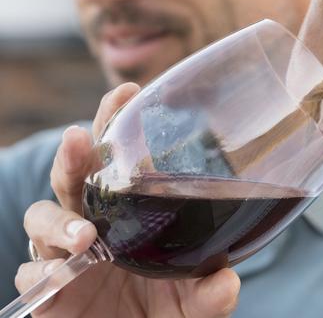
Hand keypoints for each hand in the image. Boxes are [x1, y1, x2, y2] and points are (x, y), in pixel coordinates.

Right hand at [16, 83, 240, 316]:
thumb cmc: (165, 311)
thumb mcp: (196, 302)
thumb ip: (210, 292)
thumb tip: (226, 282)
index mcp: (127, 212)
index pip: (115, 159)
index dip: (114, 123)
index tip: (129, 90)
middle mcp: (92, 223)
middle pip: (72, 175)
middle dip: (73, 153)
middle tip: (81, 138)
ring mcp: (65, 254)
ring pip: (41, 217)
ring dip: (59, 220)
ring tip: (86, 235)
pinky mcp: (48, 291)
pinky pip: (31, 272)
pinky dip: (41, 272)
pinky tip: (60, 274)